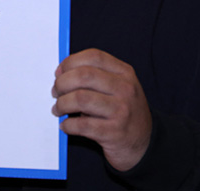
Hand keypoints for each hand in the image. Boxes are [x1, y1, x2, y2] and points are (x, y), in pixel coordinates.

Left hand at [51, 48, 151, 170]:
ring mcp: (121, 111)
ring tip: (58, 109)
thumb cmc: (123, 110)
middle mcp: (125, 89)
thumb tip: (61, 72)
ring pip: (80, 99)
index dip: (71, 61)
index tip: (59, 72)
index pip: (94, 56)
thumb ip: (96, 76)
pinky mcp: (114, 132)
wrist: (143, 142)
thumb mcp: (119, 86)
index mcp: (125, 72)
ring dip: (62, 104)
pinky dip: (68, 125)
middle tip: (56, 92)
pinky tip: (66, 125)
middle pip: (84, 75)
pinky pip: (82, 125)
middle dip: (62, 83)